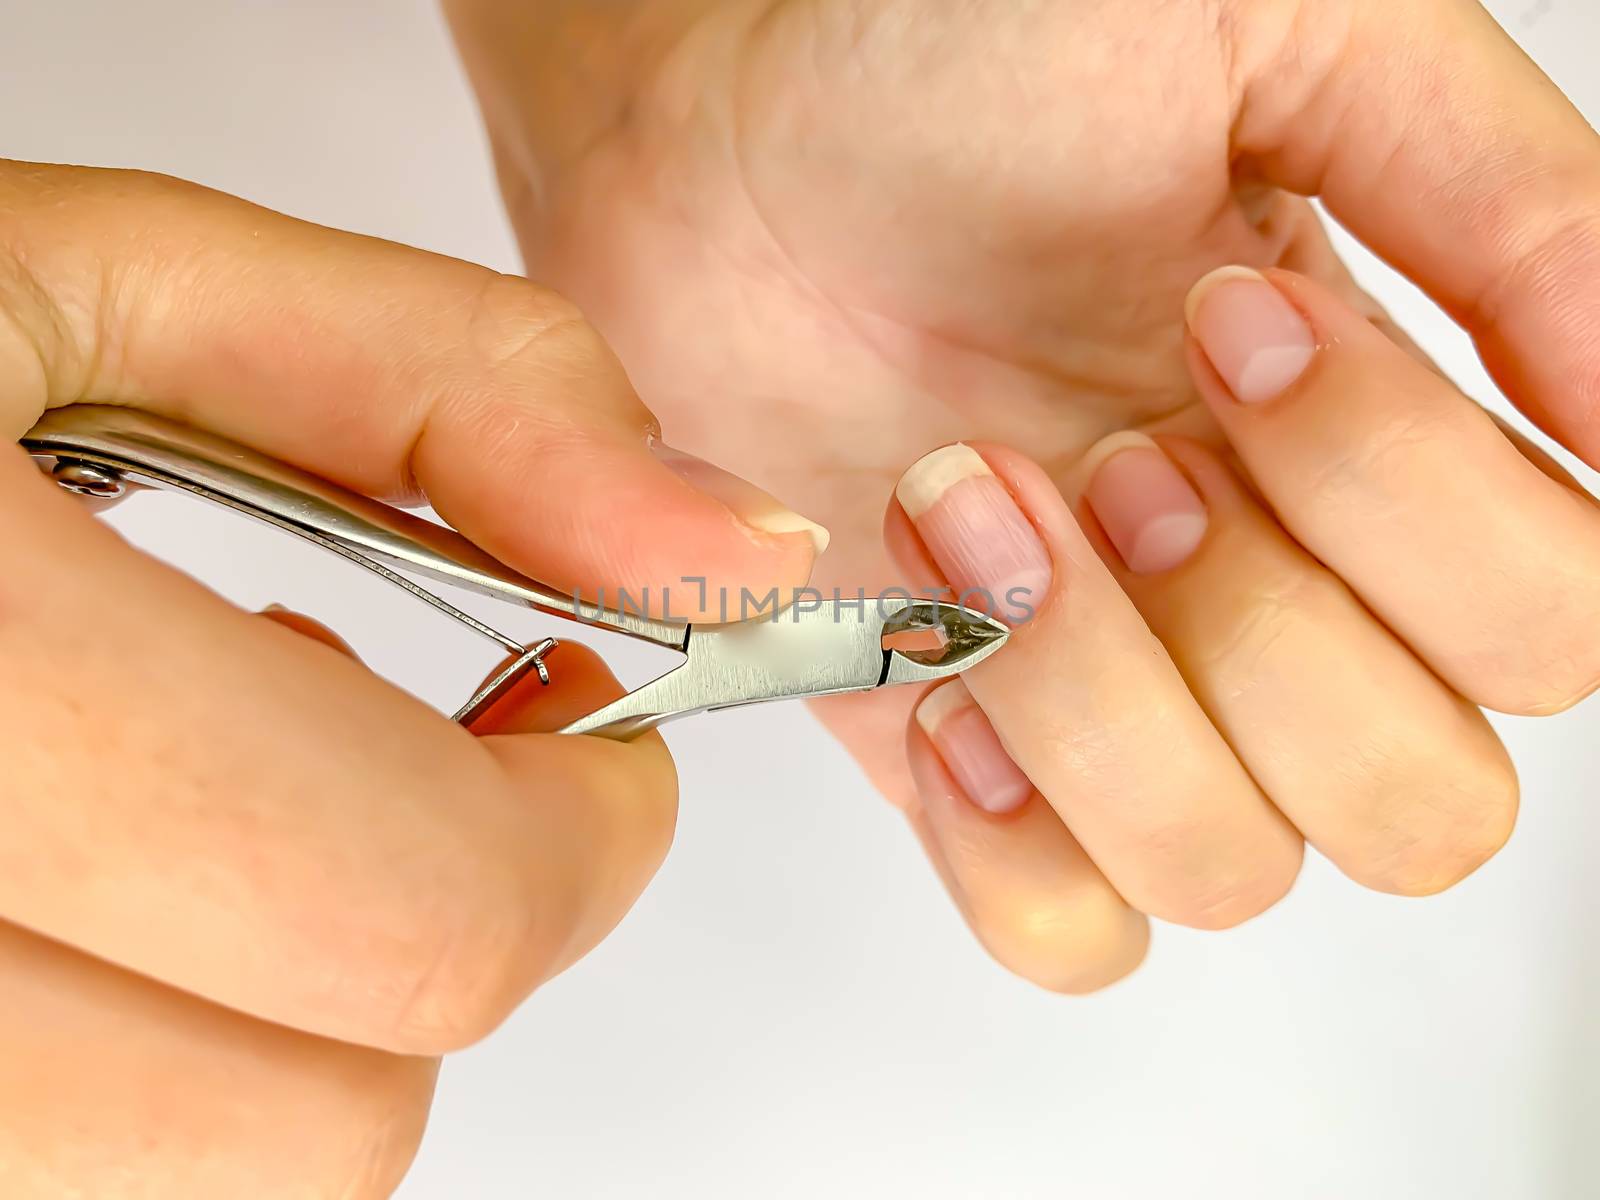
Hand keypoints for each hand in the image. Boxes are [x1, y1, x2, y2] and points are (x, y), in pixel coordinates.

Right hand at [0, 160, 818, 1194]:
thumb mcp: (108, 278)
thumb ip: (465, 392)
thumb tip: (721, 553)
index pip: (423, 918)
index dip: (580, 831)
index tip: (586, 738)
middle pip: (327, 1124)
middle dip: (430, 929)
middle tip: (389, 756)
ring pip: (206, 1189)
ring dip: (279, 1002)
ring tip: (192, 793)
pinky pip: (82, 1183)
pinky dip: (149, 1055)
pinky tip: (80, 876)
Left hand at [449, 0, 1599, 987]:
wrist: (721, 136)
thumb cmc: (964, 59)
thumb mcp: (1281, 32)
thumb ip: (1501, 196)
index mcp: (1374, 446)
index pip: (1545, 629)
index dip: (1405, 503)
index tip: (1232, 318)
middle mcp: (1267, 591)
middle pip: (1418, 803)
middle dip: (1255, 622)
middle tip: (1111, 451)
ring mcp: (1115, 688)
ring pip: (1232, 870)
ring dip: (1104, 699)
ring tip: (967, 501)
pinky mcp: (961, 747)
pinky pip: (1064, 927)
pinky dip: (1017, 839)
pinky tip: (941, 673)